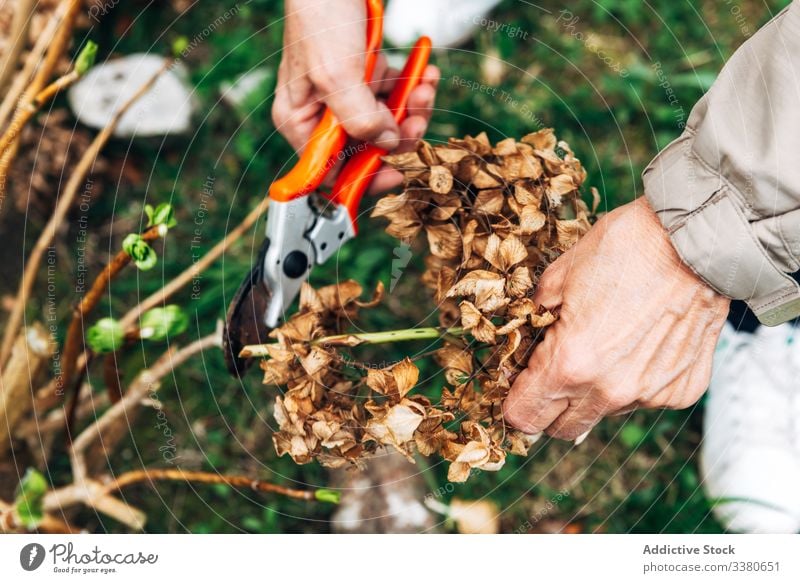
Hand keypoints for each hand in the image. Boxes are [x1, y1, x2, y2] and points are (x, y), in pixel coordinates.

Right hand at [273, 0, 439, 192]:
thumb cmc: (320, 17)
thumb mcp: (336, 74)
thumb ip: (360, 119)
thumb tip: (387, 146)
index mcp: (300, 122)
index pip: (331, 172)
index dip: (365, 179)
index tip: (398, 173)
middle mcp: (322, 115)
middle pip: (367, 149)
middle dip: (399, 135)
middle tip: (419, 118)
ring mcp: (346, 96)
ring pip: (388, 123)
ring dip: (413, 108)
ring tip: (425, 85)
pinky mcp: (366, 78)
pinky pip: (396, 96)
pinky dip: (413, 86)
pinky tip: (424, 71)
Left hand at [503, 198, 730, 439]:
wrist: (695, 241)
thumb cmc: (624, 250)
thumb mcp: (558, 278)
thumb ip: (535, 319)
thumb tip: (528, 340)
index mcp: (570, 363)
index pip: (524, 416)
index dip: (516, 400)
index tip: (520, 383)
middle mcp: (609, 390)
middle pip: (562, 429)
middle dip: (550, 406)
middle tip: (553, 371)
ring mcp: (649, 394)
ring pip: (605, 412)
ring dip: (595, 391)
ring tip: (608, 343)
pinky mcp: (681, 390)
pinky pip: (645, 399)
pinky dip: (637, 379)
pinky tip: (643, 342)